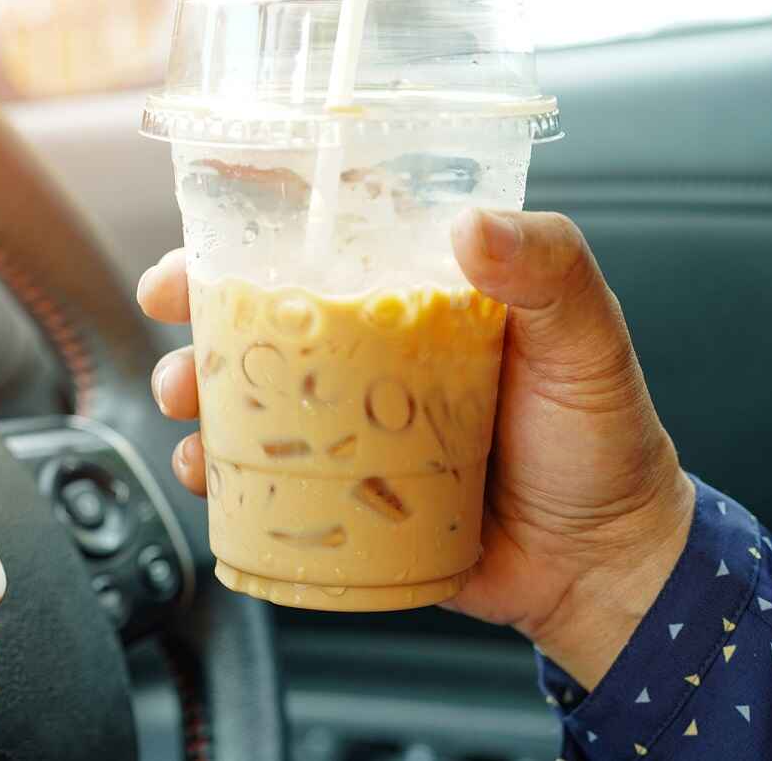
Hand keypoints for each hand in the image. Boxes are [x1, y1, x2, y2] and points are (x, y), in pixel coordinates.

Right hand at [136, 211, 694, 688]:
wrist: (602, 567)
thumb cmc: (602, 441)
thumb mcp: (589, 341)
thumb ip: (550, 271)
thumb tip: (473, 227)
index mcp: (419, 293)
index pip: (331, 233)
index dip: (260, 213)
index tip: (210, 204)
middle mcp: (369, 349)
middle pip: (262, 306)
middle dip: (196, 297)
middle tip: (168, 299)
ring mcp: (343, 421)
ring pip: (242, 387)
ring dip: (191, 382)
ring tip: (184, 398)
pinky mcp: (331, 490)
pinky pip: (254, 473)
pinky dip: (215, 472)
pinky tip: (207, 473)